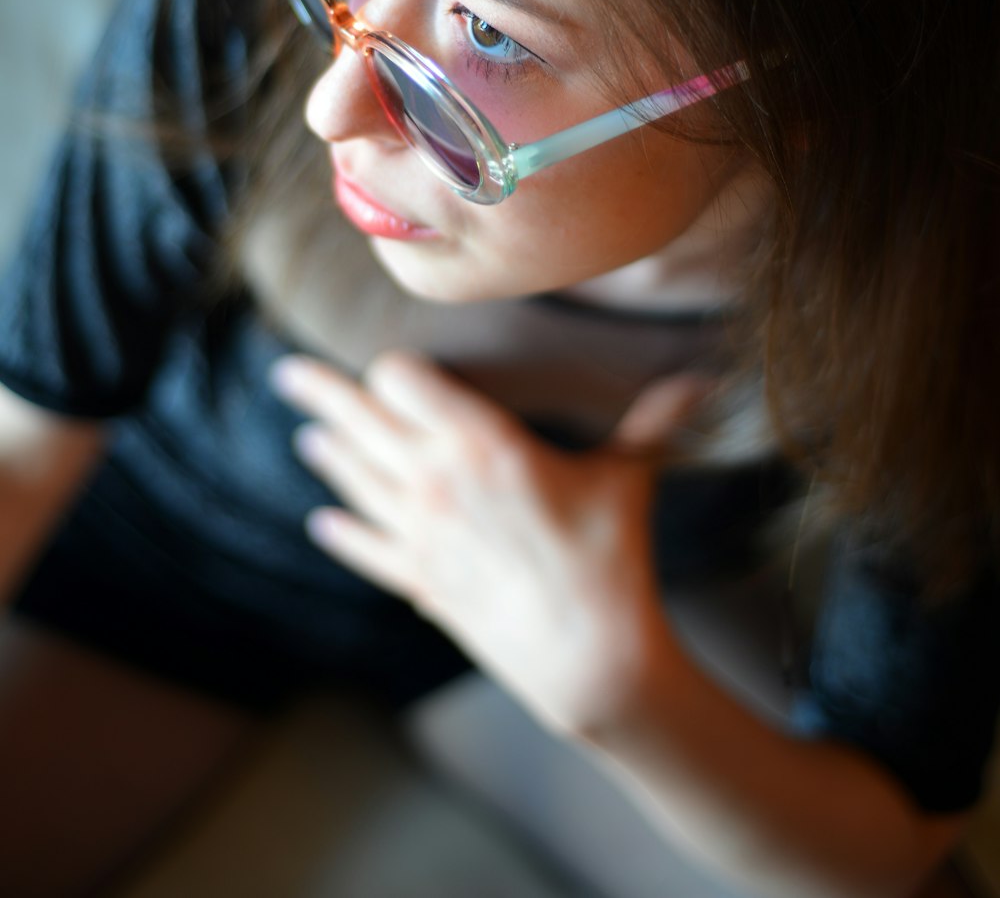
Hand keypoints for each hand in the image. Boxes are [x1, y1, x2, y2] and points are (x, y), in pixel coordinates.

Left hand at [272, 350, 704, 737]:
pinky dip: (342, 533)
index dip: (396, 368)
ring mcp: (421, 533)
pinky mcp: (420, 580)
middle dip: (321, 392)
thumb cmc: (611, 560)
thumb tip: (700, 380)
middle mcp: (437, 480)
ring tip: (306, 435)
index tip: (392, 363)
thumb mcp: (628, 478)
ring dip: (327, 454)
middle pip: (361, 421)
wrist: (589, 661)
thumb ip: (654, 422)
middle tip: (285, 372)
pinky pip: (367, 549)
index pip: (405, 380)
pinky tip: (321, 522)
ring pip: (355, 480)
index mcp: (482, 443)